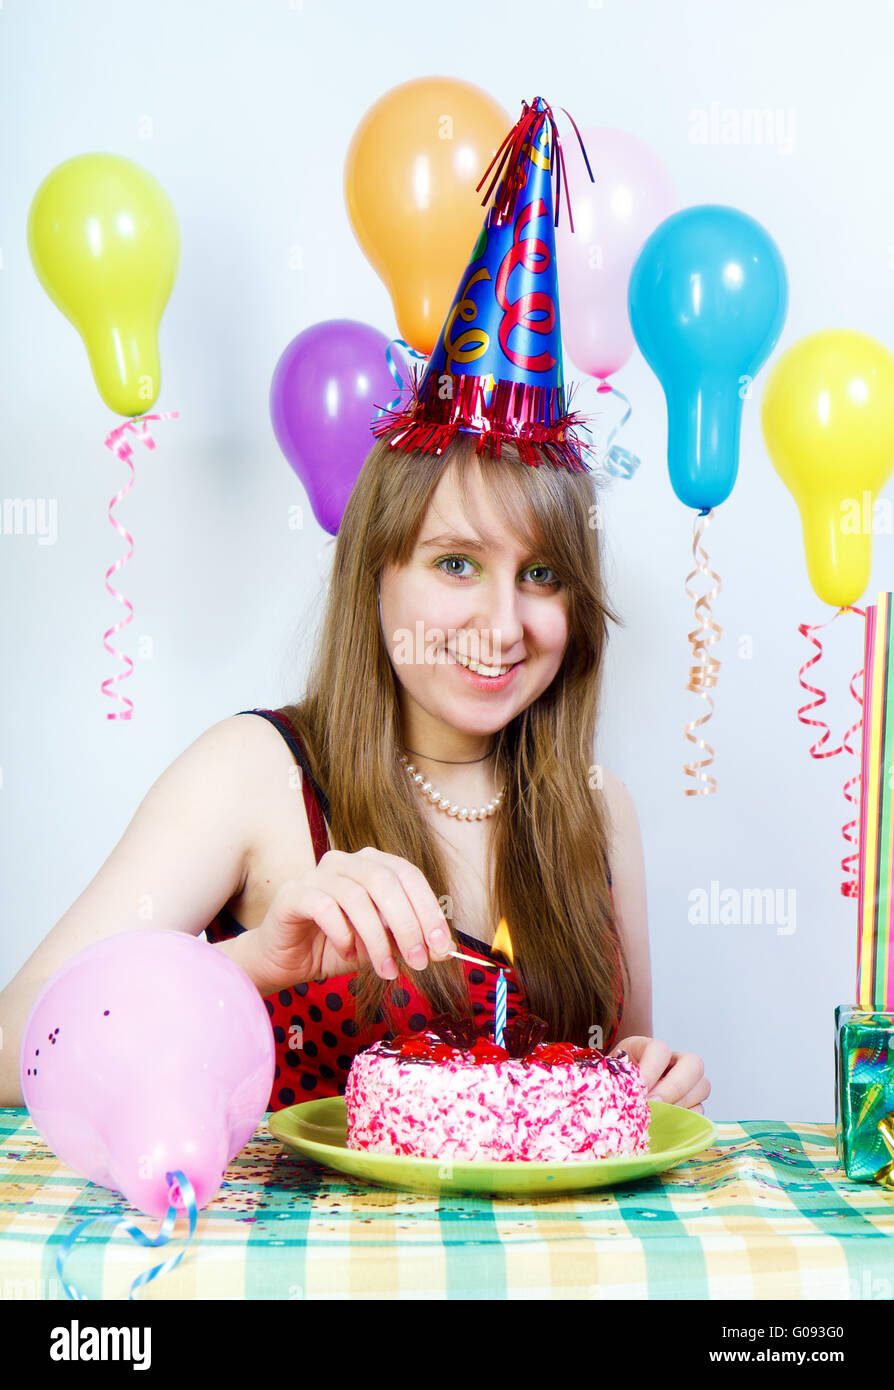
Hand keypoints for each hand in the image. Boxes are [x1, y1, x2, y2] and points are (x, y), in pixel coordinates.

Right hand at [253, 847, 455, 993]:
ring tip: (385, 969)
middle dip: (408, 925)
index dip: (428, 910)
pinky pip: (325, 907)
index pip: (408, 875)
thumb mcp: (382, 945)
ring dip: (377, 938)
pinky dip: (343, 934)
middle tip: (418, 961)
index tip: (441, 946)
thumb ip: (408, 940)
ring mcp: (317, 874)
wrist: (288, 961)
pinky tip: (348, 954)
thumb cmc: (338, 947)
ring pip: (357, 897)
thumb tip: (443, 948)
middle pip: (385, 882)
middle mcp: (345, 861)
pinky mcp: (293, 893)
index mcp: (371, 864)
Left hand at [610, 1035, 709, 1113]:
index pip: (659, 1049)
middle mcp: (672, 1062)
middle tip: (655, 1106)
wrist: (613, 1104)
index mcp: (647, 1049)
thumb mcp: (608, 1080)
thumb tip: (622, 1097)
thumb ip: (614, 1083)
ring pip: (702, 1087)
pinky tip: (665, 1127)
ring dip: (681, 1105)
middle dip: (675, 1087)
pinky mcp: (692, 1106)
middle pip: (693, 1063)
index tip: (639, 1089)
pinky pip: (700, 1113)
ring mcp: (686, 1084)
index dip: (651, 1068)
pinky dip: (686, 1121)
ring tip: (658, 1118)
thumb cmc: (609, 1089)